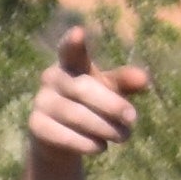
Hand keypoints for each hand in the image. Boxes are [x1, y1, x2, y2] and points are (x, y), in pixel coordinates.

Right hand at [27, 17, 145, 167]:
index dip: (73, 43)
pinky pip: (64, 136)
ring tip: (122, 136)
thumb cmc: (91, 106)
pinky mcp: (36, 126)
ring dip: (104, 128)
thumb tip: (144, 79)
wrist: (61, 139)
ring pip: (75, 115)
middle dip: (112, 105)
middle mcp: (51, 78)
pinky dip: (87, 144)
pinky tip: (100, 147)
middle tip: (133, 118)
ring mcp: (41, 101)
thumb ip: (124, 83)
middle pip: (83, 89)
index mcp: (70, 64)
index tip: (79, 32)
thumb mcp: (110, 92)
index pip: (70, 50)